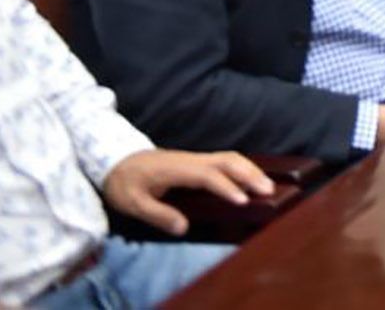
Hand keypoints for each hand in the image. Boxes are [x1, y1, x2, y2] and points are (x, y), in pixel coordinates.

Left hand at [101, 149, 272, 236]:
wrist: (116, 159)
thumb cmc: (124, 182)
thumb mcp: (133, 203)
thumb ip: (158, 214)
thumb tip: (183, 227)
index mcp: (178, 170)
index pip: (208, 176)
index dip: (227, 188)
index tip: (243, 201)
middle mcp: (191, 160)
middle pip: (228, 160)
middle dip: (250, 174)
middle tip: (269, 191)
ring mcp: (195, 158)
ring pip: (229, 157)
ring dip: (250, 169)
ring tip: (267, 185)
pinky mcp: (196, 161)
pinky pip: (225, 160)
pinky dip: (243, 167)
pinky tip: (251, 179)